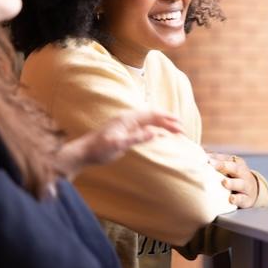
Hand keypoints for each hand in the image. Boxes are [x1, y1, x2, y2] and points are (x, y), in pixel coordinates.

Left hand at [57, 110, 181, 178]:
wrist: (84, 152)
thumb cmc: (99, 149)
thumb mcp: (118, 145)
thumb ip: (136, 138)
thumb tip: (154, 133)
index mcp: (128, 119)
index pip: (152, 115)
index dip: (166, 119)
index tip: (179, 124)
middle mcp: (129, 119)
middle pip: (153, 117)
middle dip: (168, 121)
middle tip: (182, 130)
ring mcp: (127, 125)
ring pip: (149, 122)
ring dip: (163, 125)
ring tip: (176, 131)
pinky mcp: (126, 132)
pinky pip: (144, 128)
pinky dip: (155, 129)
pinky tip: (160, 134)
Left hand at [210, 153, 258, 207]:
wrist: (253, 191)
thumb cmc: (235, 177)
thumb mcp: (229, 168)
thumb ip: (216, 162)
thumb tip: (199, 156)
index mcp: (237, 163)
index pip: (226, 159)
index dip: (216, 158)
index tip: (205, 158)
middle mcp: (243, 173)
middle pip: (235, 168)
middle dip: (223, 166)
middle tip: (211, 164)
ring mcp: (246, 186)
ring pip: (239, 184)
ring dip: (231, 183)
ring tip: (224, 182)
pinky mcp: (247, 199)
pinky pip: (242, 199)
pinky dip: (237, 199)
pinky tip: (231, 199)